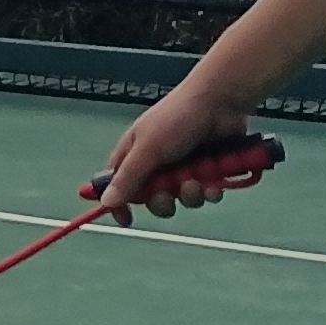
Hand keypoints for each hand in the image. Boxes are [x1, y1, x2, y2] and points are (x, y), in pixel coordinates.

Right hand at [92, 78, 255, 219]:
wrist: (220, 104)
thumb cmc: (176, 119)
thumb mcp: (147, 149)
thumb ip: (128, 177)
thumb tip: (105, 202)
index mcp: (134, 154)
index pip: (117, 185)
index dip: (119, 203)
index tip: (125, 219)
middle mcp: (157, 164)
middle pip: (152, 198)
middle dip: (161, 201)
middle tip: (166, 194)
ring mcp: (183, 168)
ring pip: (181, 199)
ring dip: (189, 194)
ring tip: (197, 180)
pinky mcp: (207, 171)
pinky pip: (205, 195)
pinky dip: (209, 191)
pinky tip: (214, 181)